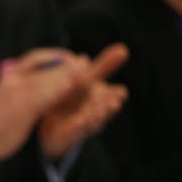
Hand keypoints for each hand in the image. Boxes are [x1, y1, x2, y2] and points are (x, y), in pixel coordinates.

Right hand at [0, 48, 85, 164]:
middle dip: (68, 62)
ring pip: (47, 77)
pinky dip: (60, 88)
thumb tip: (42, 82)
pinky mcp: (22, 108)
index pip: (36, 57)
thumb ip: (24, 88)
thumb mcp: (8, 99)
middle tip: (87, 63)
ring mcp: (17, 93)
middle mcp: (12, 80)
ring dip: (69, 72)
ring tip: (87, 70)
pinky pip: (45, 94)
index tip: (72, 59)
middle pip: (45, 64)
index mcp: (9, 77)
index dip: (57, 55)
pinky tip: (73, 87)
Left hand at [36, 42, 128, 161]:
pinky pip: (72, 131)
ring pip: (90, 122)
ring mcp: (83, 125)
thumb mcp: (89, 81)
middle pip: (103, 111)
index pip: (112, 98)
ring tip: (96, 112)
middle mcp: (95, 114)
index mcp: (101, 100)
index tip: (121, 91)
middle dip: (108, 107)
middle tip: (113, 103)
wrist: (58, 125)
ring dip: (94, 118)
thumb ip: (104, 67)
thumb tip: (123, 48)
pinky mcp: (68, 134)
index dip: (116, 96)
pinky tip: (76, 122)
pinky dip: (75, 127)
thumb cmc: (79, 100)